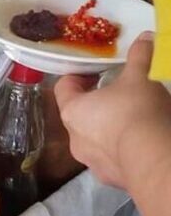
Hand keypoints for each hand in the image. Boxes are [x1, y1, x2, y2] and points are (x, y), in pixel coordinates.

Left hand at [55, 33, 170, 190]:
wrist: (152, 159)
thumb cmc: (136, 111)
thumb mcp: (140, 77)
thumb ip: (140, 56)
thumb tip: (144, 37)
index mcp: (72, 111)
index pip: (64, 88)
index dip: (77, 76)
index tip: (94, 72)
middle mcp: (74, 138)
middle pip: (78, 115)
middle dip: (95, 104)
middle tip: (118, 95)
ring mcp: (90, 162)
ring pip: (94, 140)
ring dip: (107, 130)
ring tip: (132, 121)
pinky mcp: (109, 178)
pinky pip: (111, 160)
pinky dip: (121, 151)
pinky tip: (140, 144)